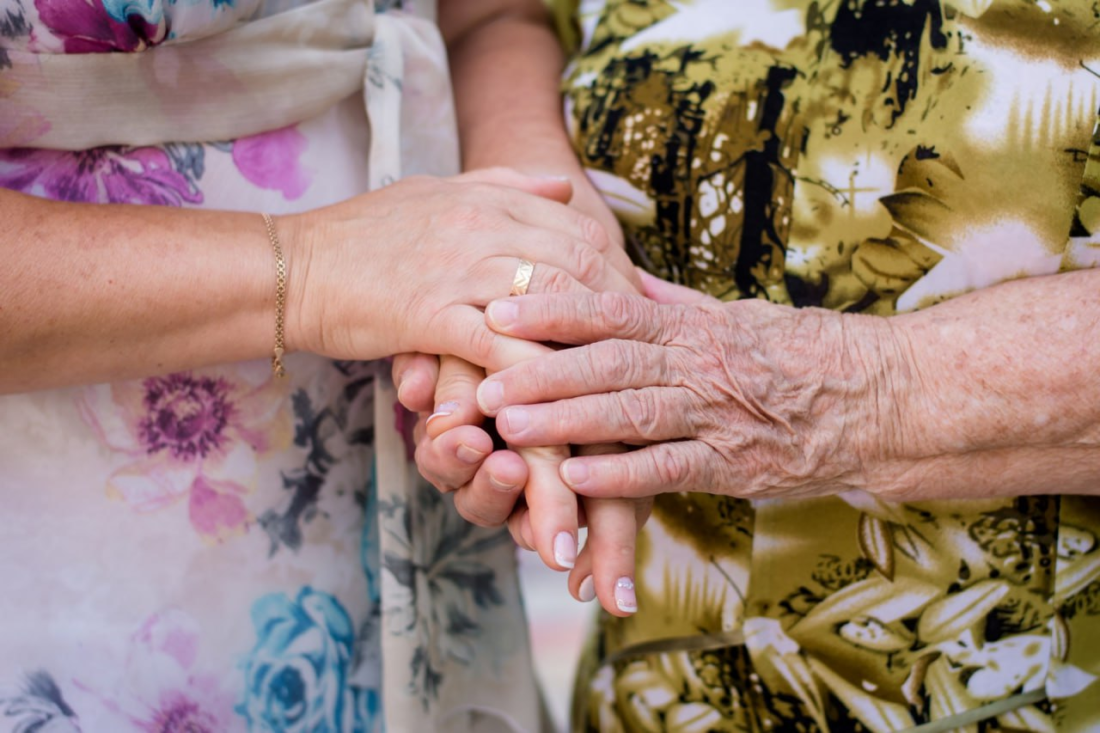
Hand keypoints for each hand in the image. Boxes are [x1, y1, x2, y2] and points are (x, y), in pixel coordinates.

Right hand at [281, 168, 634, 369]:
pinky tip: (554, 401)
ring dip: (586, 345)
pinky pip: (498, 343)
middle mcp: (483, 227)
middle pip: (580, 265)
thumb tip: (564, 186)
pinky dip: (530, 371)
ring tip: (611, 383)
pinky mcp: (430, 313)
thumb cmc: (363, 236)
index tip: (632, 309)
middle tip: (638, 354)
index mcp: (490, 200)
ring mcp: (458, 268)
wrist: (295, 267)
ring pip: (550, 300)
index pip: (580, 231)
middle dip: (617, 312)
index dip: (616, 272)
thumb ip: (504, 186)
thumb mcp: (437, 192)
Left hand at [477, 289, 891, 500]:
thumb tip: (628, 281)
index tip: (498, 307)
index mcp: (692, 326)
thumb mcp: (738, 317)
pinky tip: (574, 477)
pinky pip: (669, 468)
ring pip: (630, 412)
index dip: (552, 310)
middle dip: (541, 372)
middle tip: (482, 380)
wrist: (880, 396)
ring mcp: (715, 415)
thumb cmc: (803, 353)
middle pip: (608, 363)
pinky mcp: (734, 465)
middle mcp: (698, 365)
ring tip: (509, 427)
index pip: (611, 310)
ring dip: (566, 421)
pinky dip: (621, 474)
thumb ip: (677, 306)